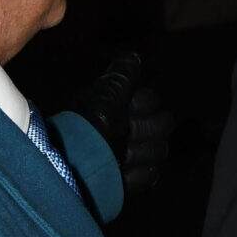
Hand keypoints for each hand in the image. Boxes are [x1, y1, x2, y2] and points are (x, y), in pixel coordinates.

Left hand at [68, 48, 174, 193]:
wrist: (75, 164)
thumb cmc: (90, 125)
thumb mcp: (105, 96)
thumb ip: (121, 77)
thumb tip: (133, 56)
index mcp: (120, 109)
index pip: (151, 101)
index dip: (146, 103)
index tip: (133, 107)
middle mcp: (127, 131)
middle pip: (161, 126)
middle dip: (150, 128)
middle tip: (132, 132)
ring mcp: (130, 156)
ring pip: (158, 150)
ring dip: (144, 152)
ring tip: (127, 154)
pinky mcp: (130, 180)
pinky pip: (149, 176)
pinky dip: (140, 174)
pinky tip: (129, 170)